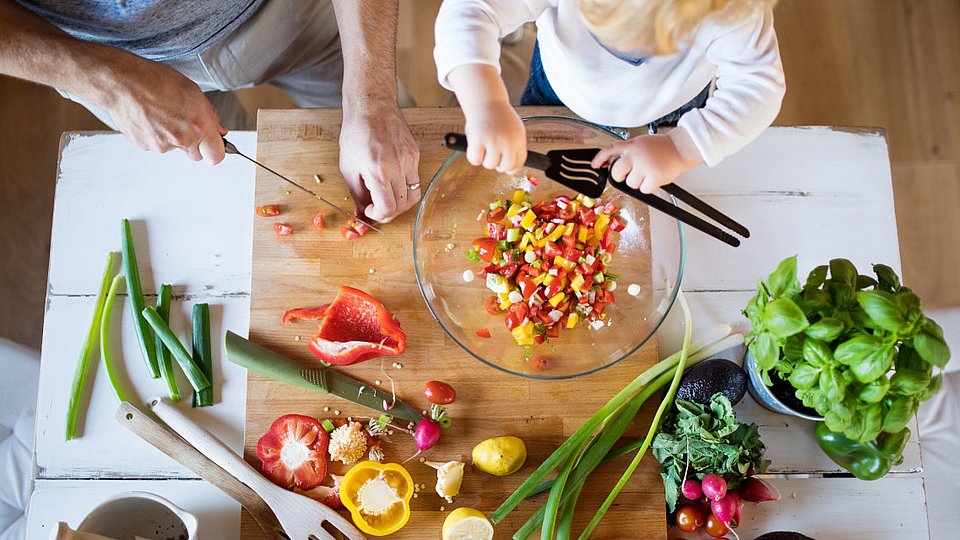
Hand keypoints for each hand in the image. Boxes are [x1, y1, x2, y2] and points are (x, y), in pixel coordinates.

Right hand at [104, 59, 226, 163]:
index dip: (215, 150)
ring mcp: (162, 145)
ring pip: (175, 148)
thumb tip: (219, 130)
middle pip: (196, 155)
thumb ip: (210, 115)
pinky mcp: (145, 146)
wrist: (121, 82)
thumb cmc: (155, 80)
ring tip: (162, 114)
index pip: (216, 156)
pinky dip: (155, 135)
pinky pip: (157, 145)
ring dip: (172, 137)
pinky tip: (150, 117)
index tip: (212, 145)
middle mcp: (182, 139)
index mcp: (199, 126)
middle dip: (194, 144)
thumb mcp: (192, 91)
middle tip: (183, 123)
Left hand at [338, 106, 420, 222]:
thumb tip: (362, 213)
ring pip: (413, 195)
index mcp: (378, 171)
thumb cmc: (356, 133)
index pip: (388, 208)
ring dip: (400, 202)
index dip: (379, 216)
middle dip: (390, 212)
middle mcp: (398, 167)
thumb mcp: (348, 167)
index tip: (371, 211)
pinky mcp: (415, 154)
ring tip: (388, 198)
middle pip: (403, 205)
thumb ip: (357, 194)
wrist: (371, 106)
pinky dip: (404, 186)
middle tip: (378, 208)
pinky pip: (415, 179)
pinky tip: (392, 180)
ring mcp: (410, 160)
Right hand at [462, 100, 526, 172]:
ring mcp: (494, 141)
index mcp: (518, 139)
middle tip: (492, 156)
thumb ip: (513, 146)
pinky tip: (474, 146)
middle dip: (498, 165)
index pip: (519, 163)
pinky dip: (473, 156)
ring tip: (483, 146)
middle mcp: (508, 141)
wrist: (486, 100)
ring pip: (490, 165)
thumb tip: (510, 168)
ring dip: (484, 159)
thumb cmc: (498, 115)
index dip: (511, 168)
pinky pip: (475, 160)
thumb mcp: (513, 129)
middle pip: (505, 167)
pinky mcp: (479, 140)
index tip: (505, 168)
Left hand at [591, 134, 700, 192]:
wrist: (680, 148)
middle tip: (631, 173)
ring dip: (638, 182)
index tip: (594, 165)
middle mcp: (636, 155)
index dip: (600, 158)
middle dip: (621, 176)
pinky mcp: (654, 177)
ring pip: (630, 184)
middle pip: (616, 173)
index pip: (610, 150)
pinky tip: (654, 178)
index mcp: (631, 145)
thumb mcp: (641, 143)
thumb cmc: (661, 147)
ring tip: (648, 172)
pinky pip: (643, 190)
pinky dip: (648, 187)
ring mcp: (644, 166)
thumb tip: (613, 164)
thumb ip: (628, 152)